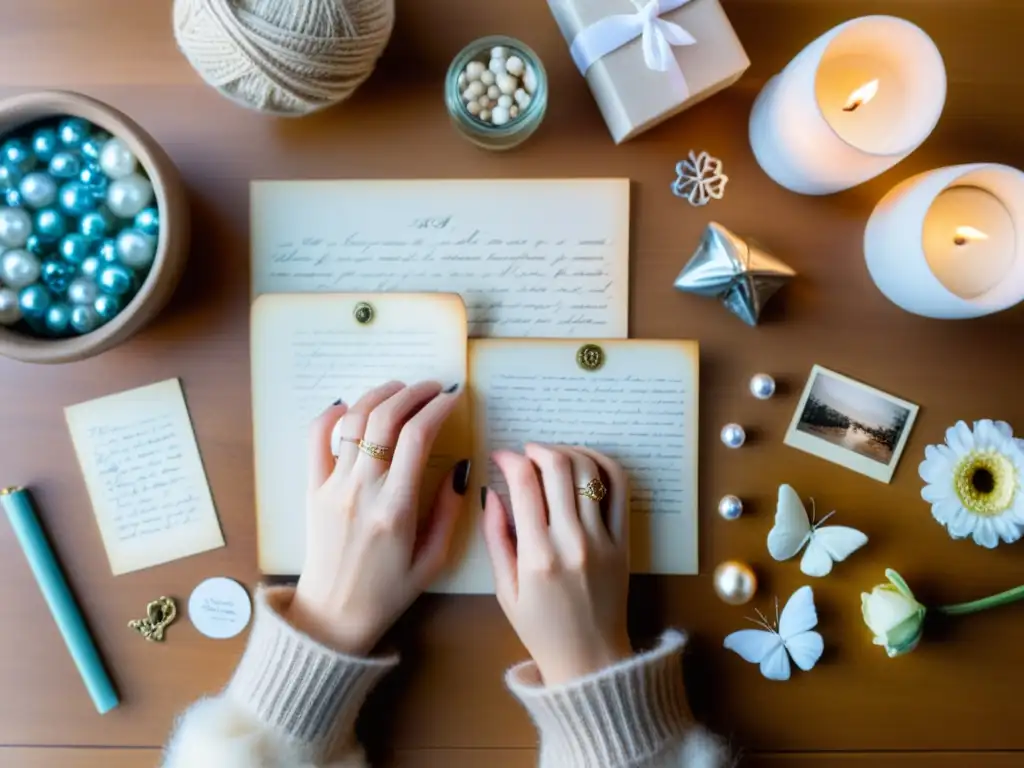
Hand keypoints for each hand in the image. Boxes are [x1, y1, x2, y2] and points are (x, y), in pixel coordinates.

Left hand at [287, 380, 468, 655]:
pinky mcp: (312, 489)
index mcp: (396, 509)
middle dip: (413, 393)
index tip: (452, 397)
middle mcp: (363, 491)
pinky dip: (331, 415)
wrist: (332, 615)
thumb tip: (461, 467)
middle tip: (431, 387)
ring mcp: (333, 487)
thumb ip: (449, 511)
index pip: (418, 438)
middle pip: (386, 419)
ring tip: (399, 389)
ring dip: (378, 395)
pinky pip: (315, 439)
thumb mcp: (433, 560)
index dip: (437, 408)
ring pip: (354, 422)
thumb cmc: (388, 592)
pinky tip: (348, 405)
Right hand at [482, 444, 631, 684]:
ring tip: (551, 458)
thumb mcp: (504, 590)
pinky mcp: (623, 540)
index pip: (524, 484)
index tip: (501, 457)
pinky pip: (618, 487)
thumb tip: (491, 491)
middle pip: (558, 467)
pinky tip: (584, 463)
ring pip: (588, 470)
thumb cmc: (541, 629)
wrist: (590, 659)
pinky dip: (601, 463)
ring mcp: (602, 539)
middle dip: (537, 449)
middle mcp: (572, 542)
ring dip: (566, 452)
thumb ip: (496, 538)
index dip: (509, 459)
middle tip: (526, 454)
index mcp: (537, 557)